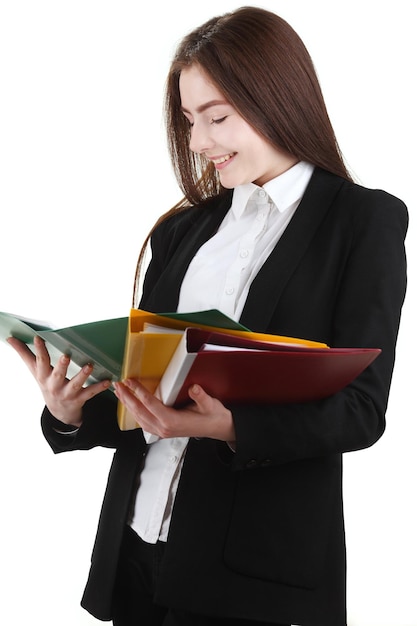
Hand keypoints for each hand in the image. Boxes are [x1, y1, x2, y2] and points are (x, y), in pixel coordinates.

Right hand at [7, 335, 110, 426]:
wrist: (59, 412)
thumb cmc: (47, 384)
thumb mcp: (35, 371)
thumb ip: (24, 354)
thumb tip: (9, 338)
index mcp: (43, 376)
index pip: (40, 362)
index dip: (38, 350)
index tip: (38, 338)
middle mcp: (54, 385)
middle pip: (57, 375)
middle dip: (61, 366)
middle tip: (66, 355)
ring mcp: (67, 393)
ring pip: (75, 384)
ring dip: (82, 375)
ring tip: (89, 365)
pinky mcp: (80, 399)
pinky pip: (90, 393)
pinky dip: (99, 387)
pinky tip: (108, 380)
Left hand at [114, 378, 235, 442]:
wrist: (217, 428)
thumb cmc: (212, 416)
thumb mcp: (210, 404)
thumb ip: (201, 396)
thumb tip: (194, 388)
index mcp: (172, 421)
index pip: (150, 404)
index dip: (138, 391)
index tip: (130, 381)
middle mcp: (164, 428)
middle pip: (139, 411)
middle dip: (127, 397)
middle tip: (118, 385)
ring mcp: (162, 431)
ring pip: (139, 418)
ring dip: (128, 405)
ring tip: (120, 393)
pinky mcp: (162, 431)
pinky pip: (143, 422)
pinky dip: (134, 413)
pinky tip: (131, 405)